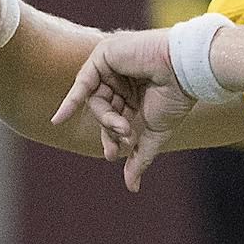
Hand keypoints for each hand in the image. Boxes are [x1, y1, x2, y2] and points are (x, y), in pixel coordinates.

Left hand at [52, 28, 196, 191]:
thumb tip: (132, 188)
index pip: (115, 116)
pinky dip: (71, 101)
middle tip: (126, 136)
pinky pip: (83, 81)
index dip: (112, 136)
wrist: (184, 71)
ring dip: (106, 118)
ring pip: (96, 99)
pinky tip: (59, 120)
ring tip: (125, 126)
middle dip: (111, 128)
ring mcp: (113, 64)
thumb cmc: (175, 97)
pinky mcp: (105, 54)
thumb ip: (139, 157)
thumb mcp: (154, 133)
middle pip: (104, 109)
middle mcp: (123, 77)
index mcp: (136, 91)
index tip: (113, 155)